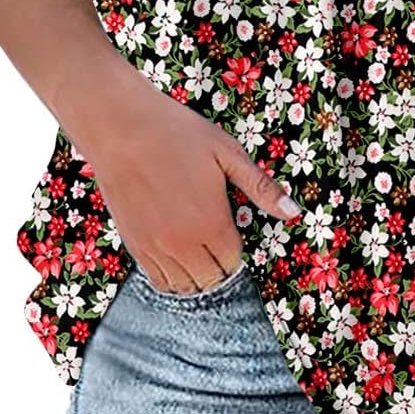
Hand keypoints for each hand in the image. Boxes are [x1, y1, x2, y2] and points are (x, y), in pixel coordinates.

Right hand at [78, 64, 300, 292]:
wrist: (120, 127)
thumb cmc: (176, 134)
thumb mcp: (227, 154)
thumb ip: (261, 188)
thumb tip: (294, 212)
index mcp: (211, 223)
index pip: (232, 262)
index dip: (236, 251)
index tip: (233, 232)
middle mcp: (183, 244)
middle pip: (209, 280)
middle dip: (218, 266)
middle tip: (217, 241)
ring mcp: (154, 248)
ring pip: (182, 286)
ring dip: (195, 276)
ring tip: (198, 251)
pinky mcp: (133, 244)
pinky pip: (156, 280)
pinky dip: (170, 276)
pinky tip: (176, 255)